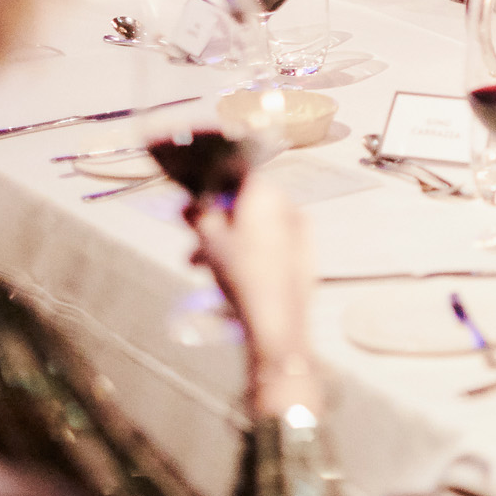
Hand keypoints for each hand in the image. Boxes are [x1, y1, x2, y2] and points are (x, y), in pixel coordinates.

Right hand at [185, 178, 317, 410]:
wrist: (276, 321)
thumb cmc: (242, 275)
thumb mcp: (209, 240)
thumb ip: (198, 214)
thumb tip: (190, 201)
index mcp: (266, 193)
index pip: (235, 174)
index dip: (210, 187)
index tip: (193, 205)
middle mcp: (287, 205)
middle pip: (245, 204)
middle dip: (216, 221)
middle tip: (192, 242)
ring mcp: (300, 229)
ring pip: (256, 226)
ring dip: (227, 240)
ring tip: (201, 266)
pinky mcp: (305, 253)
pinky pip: (272, 244)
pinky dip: (251, 252)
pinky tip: (230, 275)